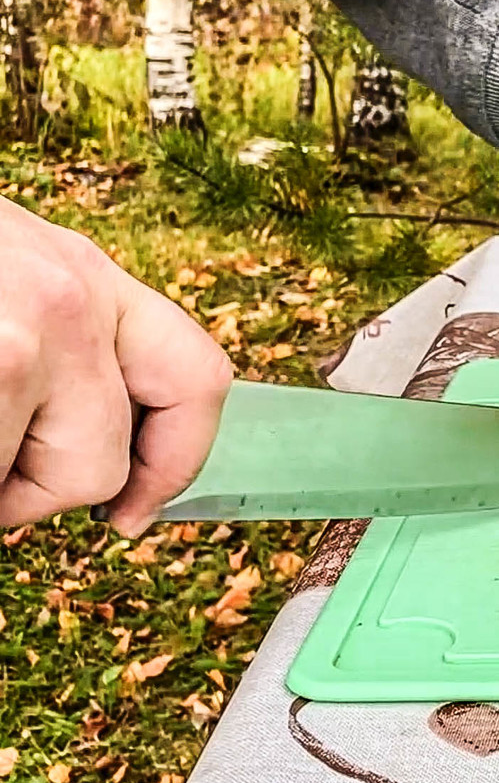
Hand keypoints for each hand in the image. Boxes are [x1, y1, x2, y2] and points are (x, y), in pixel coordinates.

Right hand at [0, 199, 232, 535]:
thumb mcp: (4, 272)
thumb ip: (55, 344)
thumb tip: (104, 460)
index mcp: (83, 277)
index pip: (194, 381)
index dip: (174, 462)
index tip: (134, 510)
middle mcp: (64, 304)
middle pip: (95, 467)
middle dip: (26, 492)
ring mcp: (11, 345)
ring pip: (13, 490)